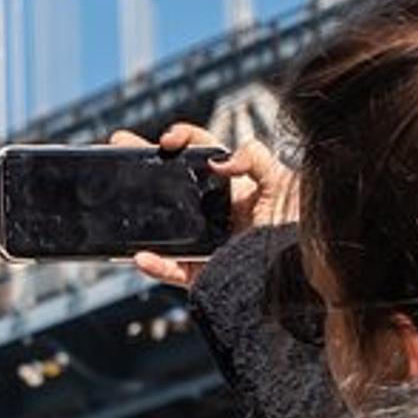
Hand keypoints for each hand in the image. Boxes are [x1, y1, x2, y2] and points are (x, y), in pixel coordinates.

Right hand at [106, 122, 298, 287]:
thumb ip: (256, 158)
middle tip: (119, 142)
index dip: (183, 137)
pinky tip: (140, 256)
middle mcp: (215, 210)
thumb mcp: (286, 182)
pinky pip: (172, 270)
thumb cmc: (300, 230)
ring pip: (163, 224)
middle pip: (172, 178)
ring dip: (136, 212)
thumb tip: (220, 161)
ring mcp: (205, 241)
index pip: (202, 150)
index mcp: (233, 184)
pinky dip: (155, 265)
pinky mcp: (203, 273)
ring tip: (112, 198)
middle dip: (143, 158)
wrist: (305, 279)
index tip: (167, 140)